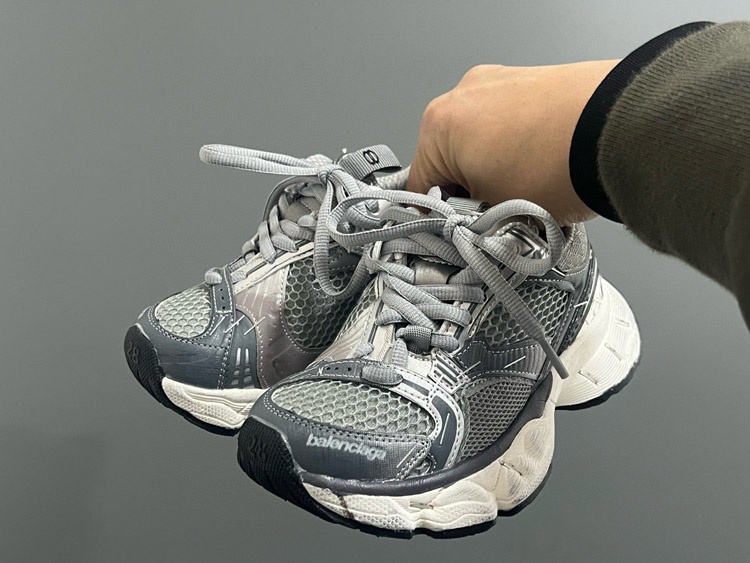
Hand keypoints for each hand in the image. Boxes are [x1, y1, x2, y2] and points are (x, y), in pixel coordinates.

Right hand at [407, 61, 618, 224]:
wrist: (625, 129)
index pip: (419, 186)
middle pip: (450, 160)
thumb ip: (471, 221)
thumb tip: (470, 227)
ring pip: (482, 142)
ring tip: (531, 195)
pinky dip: (521, 149)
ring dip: (497, 171)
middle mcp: (464, 95)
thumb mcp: (499, 214)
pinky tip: (547, 171)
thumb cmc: (562, 163)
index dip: (435, 219)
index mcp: (439, 125)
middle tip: (497, 219)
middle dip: (471, 193)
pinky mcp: (534, 81)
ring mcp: (501, 82)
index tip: (453, 234)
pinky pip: (512, 125)